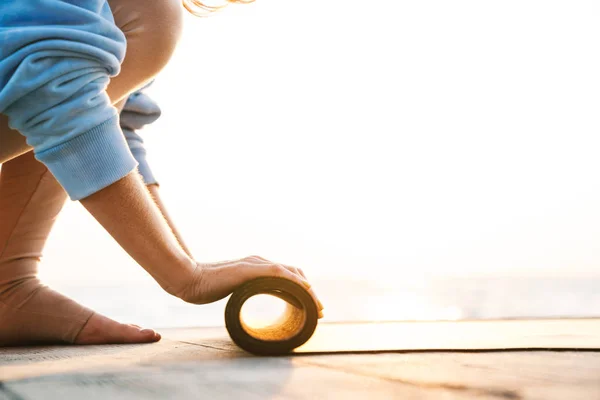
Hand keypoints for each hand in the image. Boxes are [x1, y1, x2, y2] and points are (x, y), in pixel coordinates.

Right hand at [175, 256, 323, 317]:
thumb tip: (257, 299)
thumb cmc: (207, 287)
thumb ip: (248, 290)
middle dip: (310, 291)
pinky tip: (305, 291)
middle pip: (294, 272)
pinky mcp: (250, 269)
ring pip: (291, 273)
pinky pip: (278, 273)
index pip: (287, 275)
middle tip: (319, 310)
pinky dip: (294, 282)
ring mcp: (255, 263)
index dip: (303, 289)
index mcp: (257, 267)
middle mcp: (260, 261)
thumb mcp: (234, 290)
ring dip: (307, 290)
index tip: (312, 307)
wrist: (189, 280)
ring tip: (317, 306)